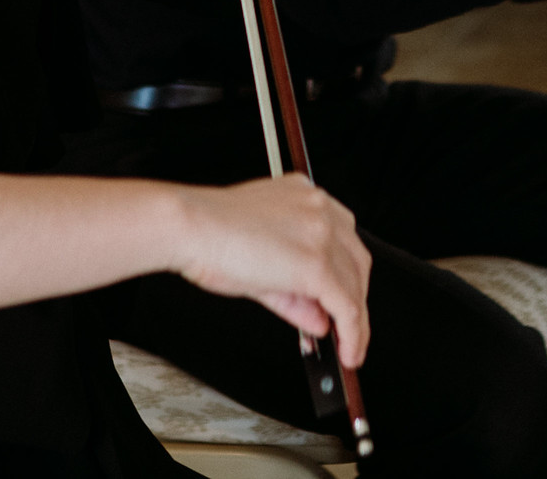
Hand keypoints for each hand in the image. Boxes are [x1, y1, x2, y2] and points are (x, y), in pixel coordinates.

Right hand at [171, 174, 372, 367]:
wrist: (189, 226)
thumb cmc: (209, 235)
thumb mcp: (260, 267)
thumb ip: (295, 295)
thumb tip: (319, 320)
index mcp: (305, 196)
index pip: (342, 240)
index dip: (347, 276)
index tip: (342, 300)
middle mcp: (320, 208)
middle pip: (357, 261)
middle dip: (355, 299)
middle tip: (347, 330)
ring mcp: (321, 235)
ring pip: (355, 286)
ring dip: (356, 322)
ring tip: (348, 349)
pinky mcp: (317, 264)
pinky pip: (348, 307)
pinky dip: (353, 334)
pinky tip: (347, 351)